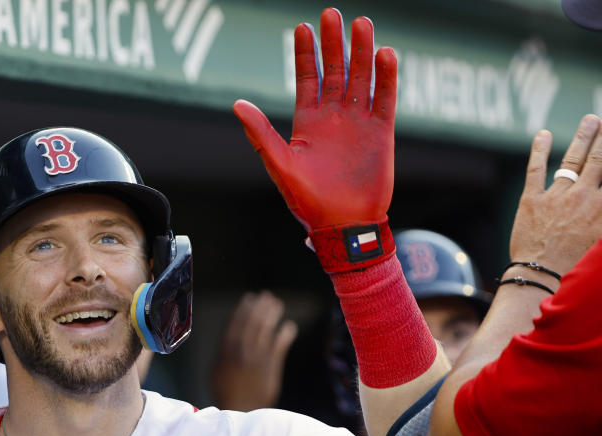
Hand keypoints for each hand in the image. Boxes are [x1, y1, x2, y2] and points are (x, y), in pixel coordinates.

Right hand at [210, 291, 297, 410]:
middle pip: (252, 322)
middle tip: (267, 296)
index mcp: (226, 349)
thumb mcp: (217, 368)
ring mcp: (257, 358)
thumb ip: (224, 350)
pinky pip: (280, 346)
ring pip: (266, 330)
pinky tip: (289, 326)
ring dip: (272, 314)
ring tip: (277, 305)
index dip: (244, 308)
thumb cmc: (226, 390)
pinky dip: (285, 334)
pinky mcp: (271, 367)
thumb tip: (231, 334)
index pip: (236, 322)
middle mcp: (241, 351)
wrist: (239, 411)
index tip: (250, 297)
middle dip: (260, 307)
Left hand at [233, 8, 397, 271]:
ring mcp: (359, 124)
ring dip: (361, 52)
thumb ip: (261, 134)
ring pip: (362, 79)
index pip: (307, 78)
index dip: (305, 54)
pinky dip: (386, 78)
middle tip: (332, 14)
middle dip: (334, 43)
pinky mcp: (382, 134)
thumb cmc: (308, 202)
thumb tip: (237, 104)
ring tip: (361, 24)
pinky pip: (385, 99)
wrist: (343, 227)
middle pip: (335, 71)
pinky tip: (385, 54)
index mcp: (308, 123)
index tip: (303, 27)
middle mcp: (334, 118)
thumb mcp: (280, 165)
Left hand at [509, 115, 601, 275]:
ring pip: (572, 160)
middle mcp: (584, 197)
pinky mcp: (531, 201)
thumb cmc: (576, 265)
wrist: (542, 276)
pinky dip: (539, 151)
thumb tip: (600, 201)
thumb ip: (600, 217)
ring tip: (590, 120)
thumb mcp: (601, 241)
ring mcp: (557, 196)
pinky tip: (543, 135)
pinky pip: (535, 170)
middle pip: (599, 160)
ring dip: (583, 138)